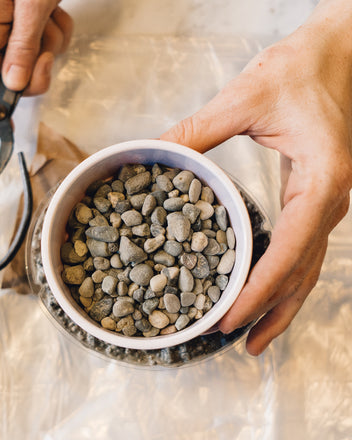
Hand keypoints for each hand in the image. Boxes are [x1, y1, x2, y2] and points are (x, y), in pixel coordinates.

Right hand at [0, 0, 72, 113]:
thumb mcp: (29, 7)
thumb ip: (22, 47)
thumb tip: (15, 83)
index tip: (6, 126)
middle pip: (12, 78)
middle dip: (36, 73)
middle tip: (46, 57)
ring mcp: (13, 28)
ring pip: (36, 62)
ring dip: (51, 45)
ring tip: (49, 17)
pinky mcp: (32, 23)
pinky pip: (50, 44)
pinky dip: (60, 32)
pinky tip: (55, 12)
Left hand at [161, 0, 351, 354]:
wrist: (338, 53)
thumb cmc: (302, 69)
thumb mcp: (244, 97)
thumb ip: (197, 131)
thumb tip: (151, 154)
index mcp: (322, 180)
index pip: (292, 249)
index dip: (261, 288)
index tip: (231, 317)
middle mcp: (330, 200)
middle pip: (302, 271)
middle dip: (270, 309)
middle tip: (236, 340)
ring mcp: (325, 204)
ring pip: (306, 268)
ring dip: (281, 305)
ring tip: (253, 338)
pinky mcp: (314, 200)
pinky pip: (301, 249)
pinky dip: (282, 278)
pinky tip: (263, 294)